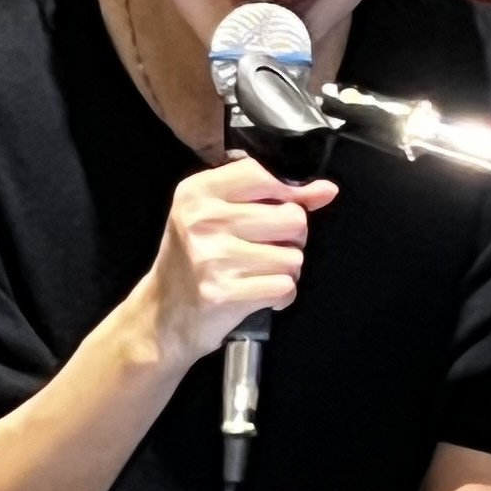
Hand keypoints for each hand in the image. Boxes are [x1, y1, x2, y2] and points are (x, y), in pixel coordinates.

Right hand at [143, 153, 336, 363]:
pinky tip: (259, 293)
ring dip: (286, 271)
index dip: (285, 193)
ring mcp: (213, 257)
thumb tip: (327, 190)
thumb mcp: (218, 217)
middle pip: (292, 218)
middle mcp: (203, 220)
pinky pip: (285, 287)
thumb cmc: (193, 261)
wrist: (162, 316)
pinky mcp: (224, 292)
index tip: (280, 209)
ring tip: (260, 274)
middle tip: (269, 249)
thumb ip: (273, 198)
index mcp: (197, 192)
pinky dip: (281, 295)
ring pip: (293, 257)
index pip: (262, 175)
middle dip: (292, 238)